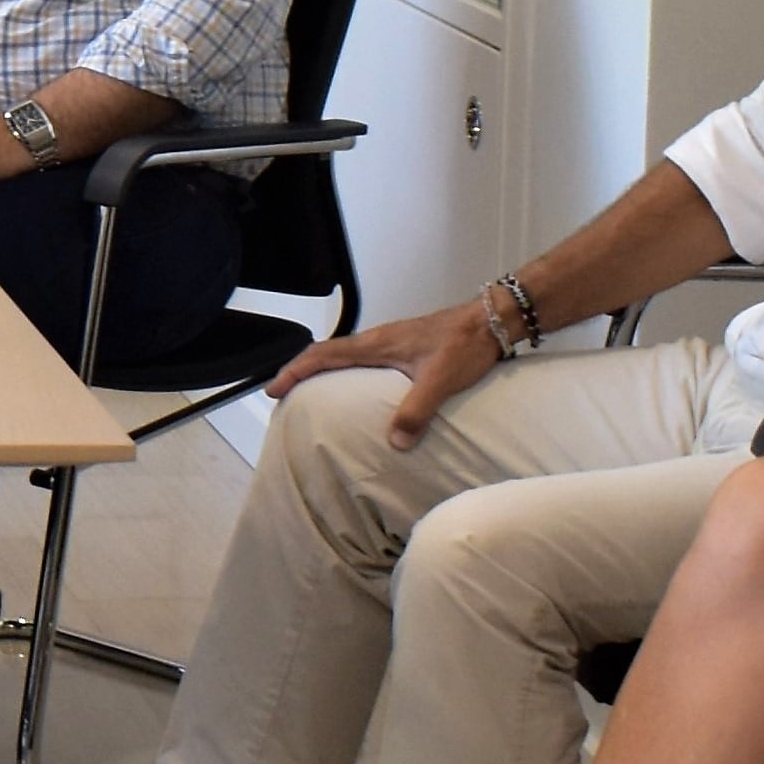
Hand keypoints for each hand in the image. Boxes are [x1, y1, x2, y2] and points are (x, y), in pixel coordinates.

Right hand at [268, 300, 507, 448]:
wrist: (490, 320)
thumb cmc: (463, 345)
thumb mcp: (438, 380)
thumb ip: (416, 411)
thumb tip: (393, 443)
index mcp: (376, 344)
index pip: (323, 355)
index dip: (295, 370)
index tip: (274, 388)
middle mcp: (377, 340)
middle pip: (326, 352)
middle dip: (300, 370)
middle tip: (283, 392)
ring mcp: (390, 341)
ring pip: (343, 354)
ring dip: (322, 369)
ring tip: (311, 391)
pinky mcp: (404, 346)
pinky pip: (361, 358)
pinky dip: (345, 370)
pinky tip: (356, 387)